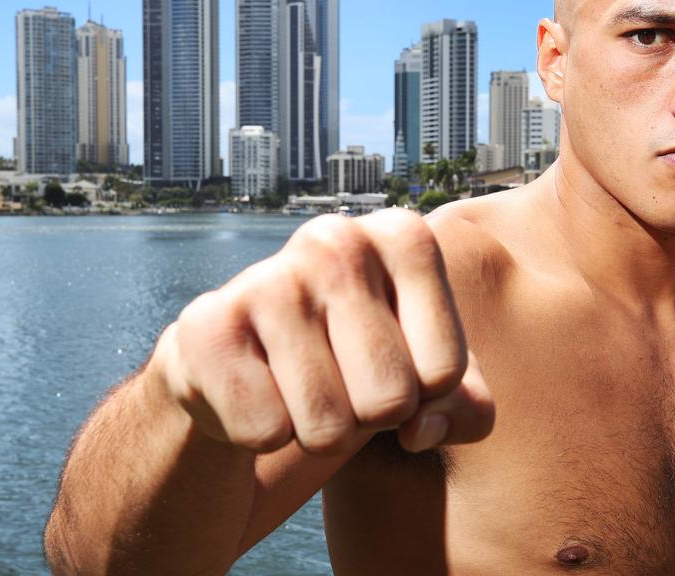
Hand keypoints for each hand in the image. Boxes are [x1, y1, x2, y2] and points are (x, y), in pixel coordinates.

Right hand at [151, 209, 494, 455]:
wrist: (252, 366)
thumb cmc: (364, 365)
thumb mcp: (437, 385)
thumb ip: (467, 410)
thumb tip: (420, 429)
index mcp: (405, 238)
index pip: (444, 372)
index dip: (424, 398)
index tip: (398, 365)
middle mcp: (337, 240)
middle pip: (389, 399)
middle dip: (371, 418)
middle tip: (346, 383)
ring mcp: (268, 277)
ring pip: (326, 426)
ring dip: (319, 432)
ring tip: (304, 389)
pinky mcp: (207, 325)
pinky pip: (265, 431)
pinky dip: (265, 435)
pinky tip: (257, 391)